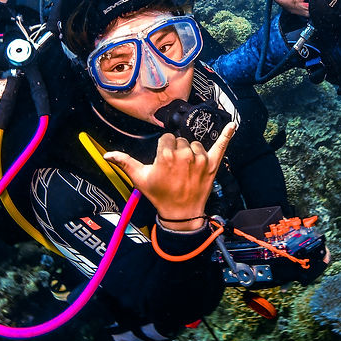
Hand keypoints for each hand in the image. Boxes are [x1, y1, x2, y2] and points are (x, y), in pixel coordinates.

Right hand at [103, 122, 236, 230]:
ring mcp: (200, 159)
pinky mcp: (212, 164)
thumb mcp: (140, 179)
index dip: (163, 150)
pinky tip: (232, 125)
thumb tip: (107, 155)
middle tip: (174, 169)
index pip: (166, 139)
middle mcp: (184, 154)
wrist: (181, 214)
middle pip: (180, 141)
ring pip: (195, 144)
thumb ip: (125, 162)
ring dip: (191, 152)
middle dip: (176, 151)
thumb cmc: (160, 195)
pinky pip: (221, 146)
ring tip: (186, 169)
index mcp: (166, 155)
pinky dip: (227, 135)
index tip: (163, 163)